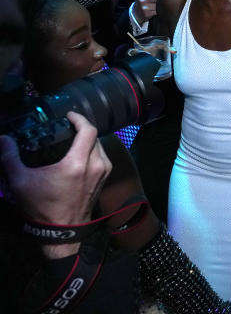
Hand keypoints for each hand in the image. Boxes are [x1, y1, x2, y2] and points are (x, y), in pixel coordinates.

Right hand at [0, 113, 111, 257]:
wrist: (61, 232)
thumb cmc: (42, 208)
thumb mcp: (20, 182)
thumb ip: (9, 158)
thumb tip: (2, 139)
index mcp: (78, 163)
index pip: (88, 130)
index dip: (79, 118)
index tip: (68, 116)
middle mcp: (96, 165)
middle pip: (94, 136)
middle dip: (82, 129)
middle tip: (66, 127)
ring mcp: (103, 172)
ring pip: (100, 146)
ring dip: (88, 140)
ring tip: (71, 139)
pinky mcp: (104, 179)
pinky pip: (102, 157)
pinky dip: (92, 151)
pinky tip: (79, 154)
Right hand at [132, 0, 164, 24]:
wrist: (136, 13)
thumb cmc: (143, 1)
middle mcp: (141, 0)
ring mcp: (143, 8)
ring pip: (158, 5)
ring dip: (162, 4)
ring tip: (164, 3)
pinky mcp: (147, 14)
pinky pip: (157, 11)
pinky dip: (160, 9)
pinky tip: (161, 8)